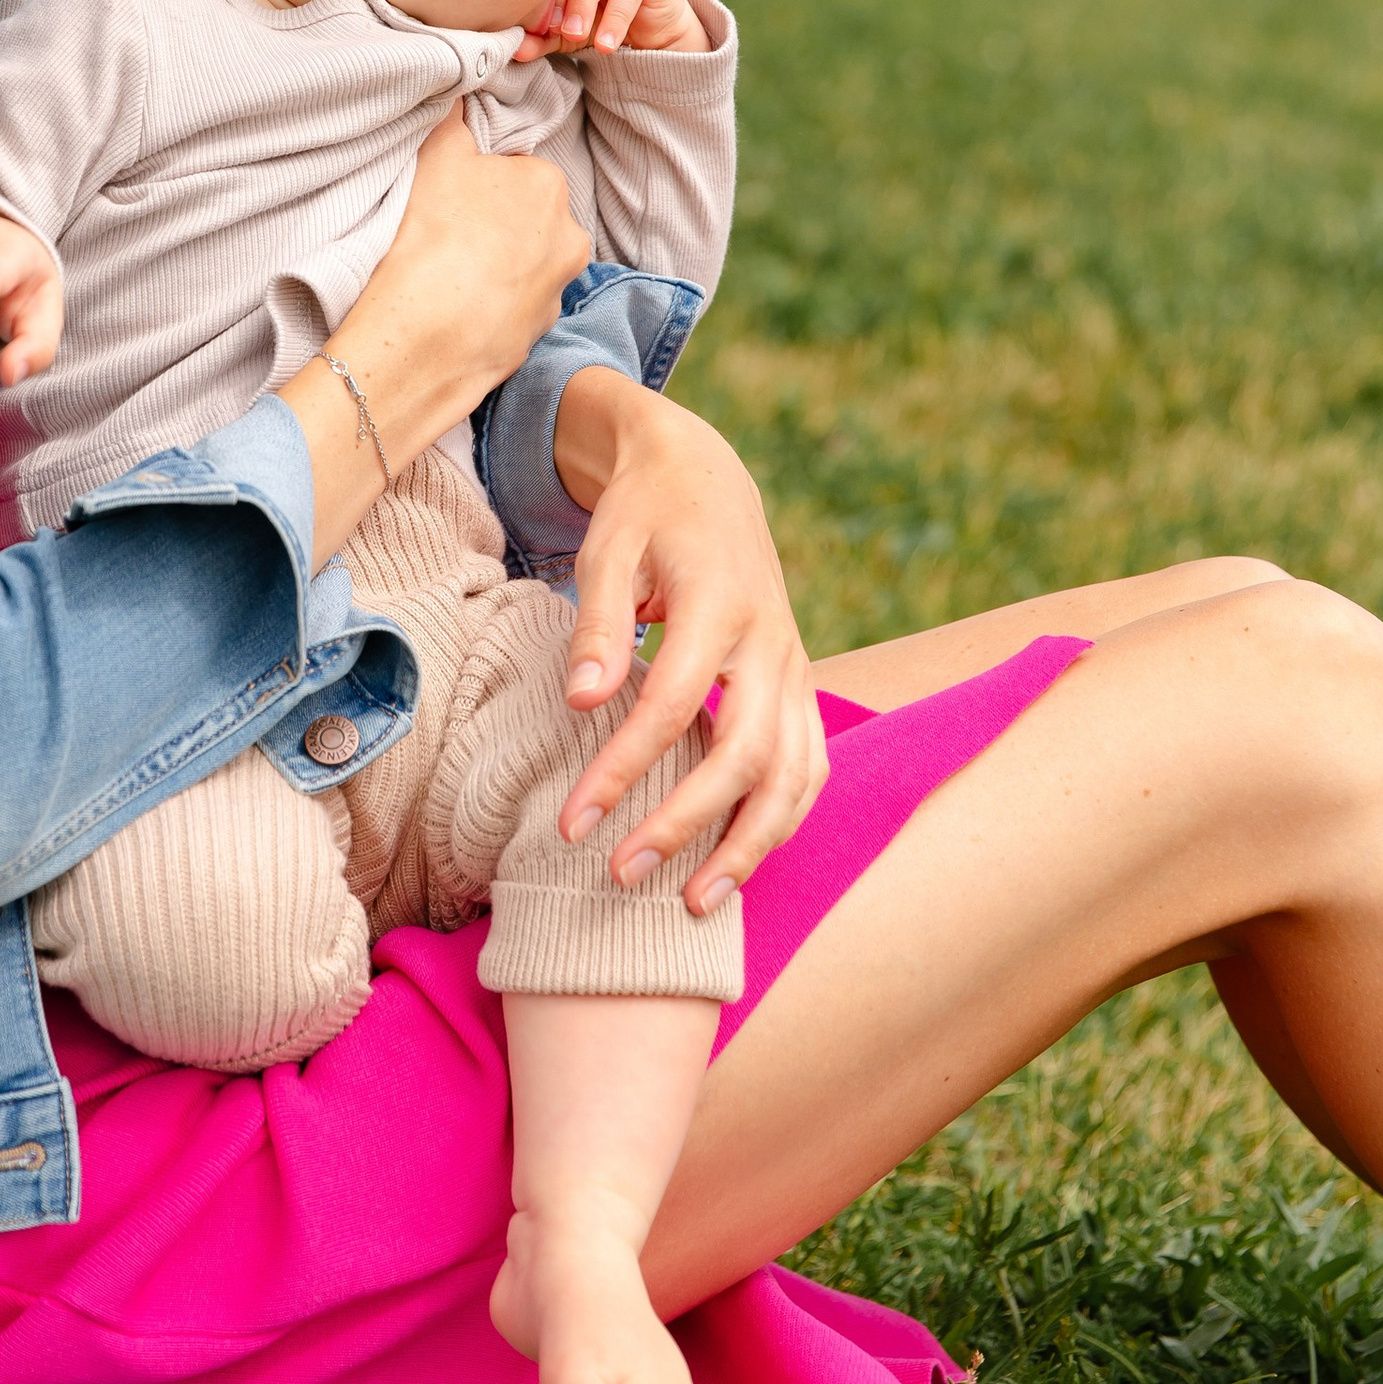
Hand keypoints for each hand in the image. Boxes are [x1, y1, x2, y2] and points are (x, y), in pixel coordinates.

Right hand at [284, 117, 589, 567]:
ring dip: (492, 268)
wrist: (423, 339)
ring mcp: (556, 293)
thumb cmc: (429, 236)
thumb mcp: (435, 155)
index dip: (476, 184)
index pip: (513, 172)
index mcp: (549, 185)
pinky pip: (510, 311)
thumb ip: (453, 117)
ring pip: (521, 268)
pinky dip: (488, 308)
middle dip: (492, 226)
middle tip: (442, 236)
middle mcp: (569, 238)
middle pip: (524, 221)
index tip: (446, 199)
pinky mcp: (537, 339)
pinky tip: (451, 309)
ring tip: (444, 276)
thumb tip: (459, 89)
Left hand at [513, 0, 707, 62]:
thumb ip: (541, 36)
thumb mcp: (566, 32)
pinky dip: (616, 16)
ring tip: (576, 34)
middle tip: (555, 29)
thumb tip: (515, 48)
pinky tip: (606, 42)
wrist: (651, 30)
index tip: (530, 23)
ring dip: (583, 0)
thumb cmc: (601, 17)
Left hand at [550, 375, 826, 905]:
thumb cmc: (645, 515)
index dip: (623, 770)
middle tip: (621, 877)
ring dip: (748, 845)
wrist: (707, 480)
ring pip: (792, 774)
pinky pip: (810, 764)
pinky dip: (784, 819)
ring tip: (694, 904)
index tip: (572, 824)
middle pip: (743, 755)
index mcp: (721, 603)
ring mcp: (795, 666)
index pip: (672, 706)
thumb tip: (582, 703)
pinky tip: (741, 863)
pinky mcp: (800, 684)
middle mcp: (772, 642)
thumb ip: (598, 626)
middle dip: (684, 824)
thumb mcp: (608, 549)